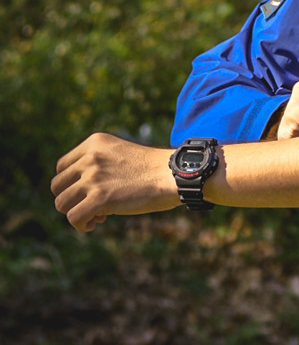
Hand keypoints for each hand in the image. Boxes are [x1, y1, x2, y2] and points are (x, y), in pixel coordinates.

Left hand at [51, 133, 178, 231]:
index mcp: (94, 142)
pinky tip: (95, 223)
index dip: (72, 183)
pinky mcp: (99, 198)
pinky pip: (73, 217)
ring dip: (76, 212)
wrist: (174, 175)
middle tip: (94, 204)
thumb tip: (77, 191)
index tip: (90, 190)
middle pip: (57, 185)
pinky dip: (81, 224)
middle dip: (72, 198)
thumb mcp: (121, 153)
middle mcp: (90, 157)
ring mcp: (93, 178)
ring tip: (96, 215)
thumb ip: (97, 163)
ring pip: (61, 203)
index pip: (62, 166)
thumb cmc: (153, 168)